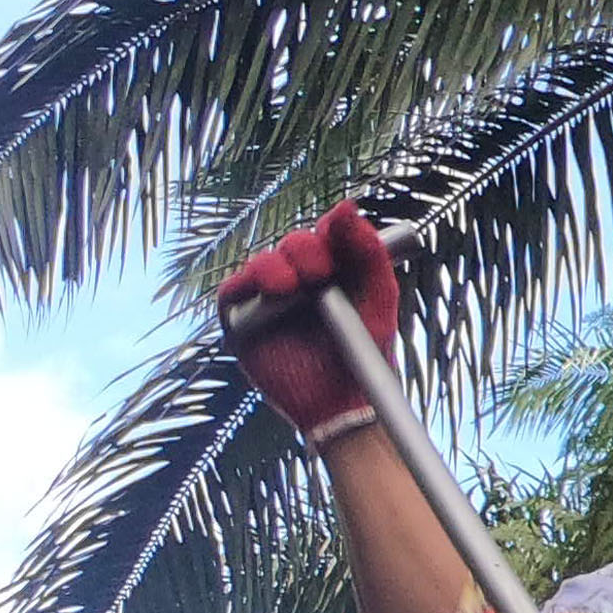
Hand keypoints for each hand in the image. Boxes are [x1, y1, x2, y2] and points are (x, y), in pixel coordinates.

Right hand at [216, 201, 401, 443]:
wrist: (347, 403)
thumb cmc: (366, 352)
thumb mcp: (379, 298)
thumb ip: (369, 252)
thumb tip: (347, 208)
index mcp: (333, 269)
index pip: (325, 234)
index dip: (331, 228)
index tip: (339, 228)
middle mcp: (298, 279)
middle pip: (293, 246)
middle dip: (304, 250)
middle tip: (320, 269)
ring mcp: (269, 299)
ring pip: (262, 265)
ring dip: (274, 267)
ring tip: (293, 285)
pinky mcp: (244, 322)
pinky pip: (233, 295)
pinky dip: (245, 288)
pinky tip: (268, 292)